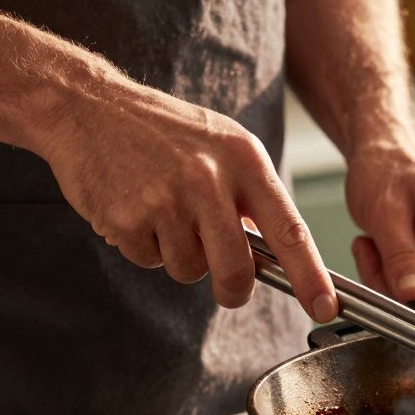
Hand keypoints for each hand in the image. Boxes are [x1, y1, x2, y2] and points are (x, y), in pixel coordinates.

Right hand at [35, 79, 337, 319]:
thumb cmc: (165, 131)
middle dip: (234, 290)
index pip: (289, 230)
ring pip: (190, 270)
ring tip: (164, 213)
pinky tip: (136, 209)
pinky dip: (146, 246)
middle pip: (236, 269)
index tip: (326, 308)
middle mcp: (208, 179)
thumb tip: (277, 255)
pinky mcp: (127, 218)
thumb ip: (251, 196)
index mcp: (244, 159)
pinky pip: (150, 261)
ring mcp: (165, 200)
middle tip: (229, 289)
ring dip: (180, 257)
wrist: (89, 107)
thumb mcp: (223, 145)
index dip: (310, 276)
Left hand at [345, 148, 414, 309]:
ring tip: (371, 244)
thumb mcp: (385, 214)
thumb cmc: (386, 169)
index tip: (399, 309)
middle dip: (398, 287)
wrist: (380, 151)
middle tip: (370, 256)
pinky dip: (388, 272)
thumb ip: (400, 257)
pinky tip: (375, 246)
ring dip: (388, 278)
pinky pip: (412, 282)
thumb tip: (413, 295)